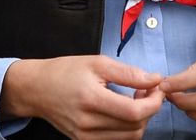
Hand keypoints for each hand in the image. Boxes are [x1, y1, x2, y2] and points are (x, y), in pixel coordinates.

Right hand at [1, 55, 164, 138]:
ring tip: (135, 100)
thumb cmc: (66, 72)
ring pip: (129, 137)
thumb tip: (155, 79)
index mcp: (91, 99)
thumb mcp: (97, 63)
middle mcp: (87, 123)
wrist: (37, 89)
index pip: (134, 112)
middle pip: (135, 127)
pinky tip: (123, 112)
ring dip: (141, 120)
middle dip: (150, 109)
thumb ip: (128, 73)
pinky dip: (128, 129)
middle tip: (147, 91)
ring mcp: (85, 137)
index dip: (153, 102)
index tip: (157, 88)